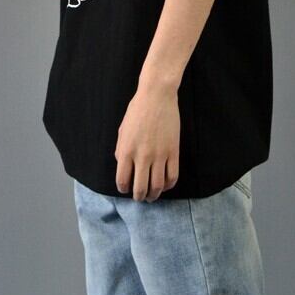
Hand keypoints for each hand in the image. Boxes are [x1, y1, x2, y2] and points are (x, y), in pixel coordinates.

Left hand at [114, 83, 179, 201]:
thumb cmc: (137, 110)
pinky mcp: (173, 152)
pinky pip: (172, 176)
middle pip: (140, 188)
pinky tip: (165, 185)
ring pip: (157, 186)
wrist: (157, 96)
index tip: (126, 189)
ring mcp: (159, 155)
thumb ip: (120, 150)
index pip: (122, 181)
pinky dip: (169, 186)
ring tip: (152, 195)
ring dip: (154, 195)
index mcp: (126, 151)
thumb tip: (122, 165)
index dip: (123, 189)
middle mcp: (142, 156)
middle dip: (139, 197)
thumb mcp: (122, 130)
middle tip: (140, 197)